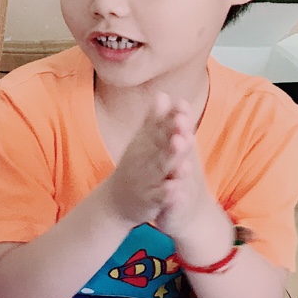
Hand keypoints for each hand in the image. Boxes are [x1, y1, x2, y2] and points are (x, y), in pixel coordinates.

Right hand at [102, 93, 187, 228]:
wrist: (115, 203)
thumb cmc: (134, 169)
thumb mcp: (141, 144)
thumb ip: (153, 121)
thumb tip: (163, 94)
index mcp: (145, 145)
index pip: (159, 128)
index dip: (171, 117)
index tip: (183, 104)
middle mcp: (145, 160)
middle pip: (160, 145)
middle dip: (171, 133)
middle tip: (183, 121)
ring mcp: (147, 181)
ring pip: (161, 168)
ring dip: (171, 157)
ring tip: (182, 145)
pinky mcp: (149, 202)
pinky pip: (159, 198)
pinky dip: (167, 195)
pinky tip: (177, 190)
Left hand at [154, 115, 220, 244]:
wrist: (190, 215)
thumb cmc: (181, 177)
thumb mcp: (175, 149)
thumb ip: (170, 125)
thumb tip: (163, 95)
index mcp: (184, 153)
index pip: (183, 133)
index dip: (182, 120)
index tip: (180, 103)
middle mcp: (187, 167)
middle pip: (186, 152)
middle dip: (182, 138)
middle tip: (180, 123)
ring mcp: (184, 188)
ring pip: (183, 177)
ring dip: (182, 167)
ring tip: (180, 159)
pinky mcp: (176, 208)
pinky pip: (177, 202)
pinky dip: (176, 197)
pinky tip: (174, 192)